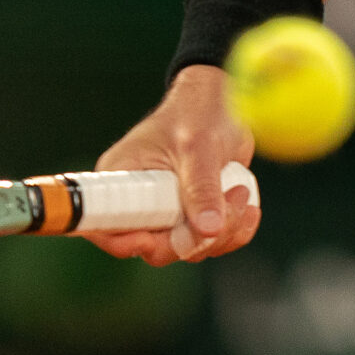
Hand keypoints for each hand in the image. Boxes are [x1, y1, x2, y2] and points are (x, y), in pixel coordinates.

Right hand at [87, 66, 260, 263]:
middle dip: (195, 236)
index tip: (155, 239)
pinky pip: (210, 242)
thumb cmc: (197, 114)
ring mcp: (167, 214)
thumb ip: (201, 188)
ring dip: (222, 231)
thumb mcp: (197, 147)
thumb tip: (208, 230)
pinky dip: (233, 232)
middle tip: (230, 202)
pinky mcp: (192, 218)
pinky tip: (248, 207)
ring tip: (240, 191)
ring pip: (188, 248)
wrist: (224, 105)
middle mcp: (138, 202)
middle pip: (156, 248)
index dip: (124, 242)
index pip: (105, 225)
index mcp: (121, 180)